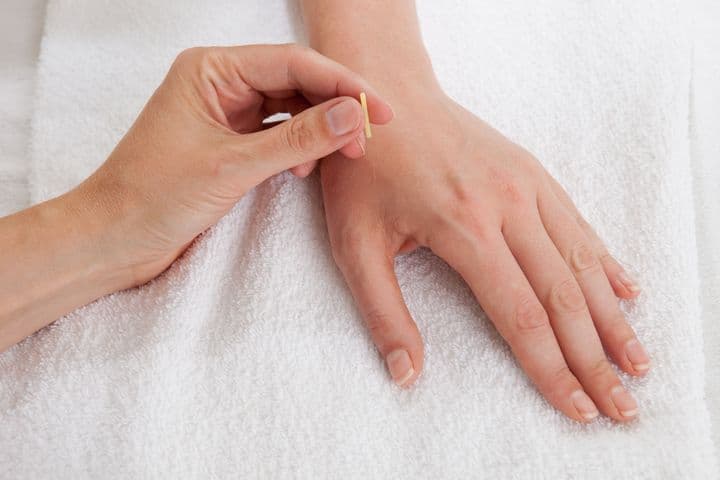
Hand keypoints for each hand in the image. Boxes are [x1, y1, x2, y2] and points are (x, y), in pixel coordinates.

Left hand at [0, 44, 392, 351]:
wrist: (114, 239)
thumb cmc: (152, 196)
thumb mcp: (233, 166)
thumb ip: (298, 138)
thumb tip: (352, 113)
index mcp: (211, 70)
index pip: (293, 63)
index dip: (342, 84)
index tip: (379, 109)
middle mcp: (219, 84)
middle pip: (296, 82)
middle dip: (335, 108)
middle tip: (367, 137)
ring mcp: (225, 113)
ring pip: (290, 109)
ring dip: (320, 130)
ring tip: (343, 155)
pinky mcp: (230, 143)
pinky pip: (278, 134)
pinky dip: (299, 148)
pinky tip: (305, 167)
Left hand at [320, 83, 648, 422]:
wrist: (381, 93)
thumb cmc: (362, 169)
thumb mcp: (354, 242)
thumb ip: (383, 311)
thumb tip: (406, 374)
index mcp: (462, 227)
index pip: (520, 315)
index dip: (551, 368)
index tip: (576, 408)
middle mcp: (506, 204)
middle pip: (563, 296)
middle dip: (595, 358)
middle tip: (622, 406)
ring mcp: (525, 183)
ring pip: (582, 261)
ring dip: (612, 317)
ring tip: (636, 361)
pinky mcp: (531, 169)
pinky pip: (578, 223)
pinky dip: (604, 263)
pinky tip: (624, 292)